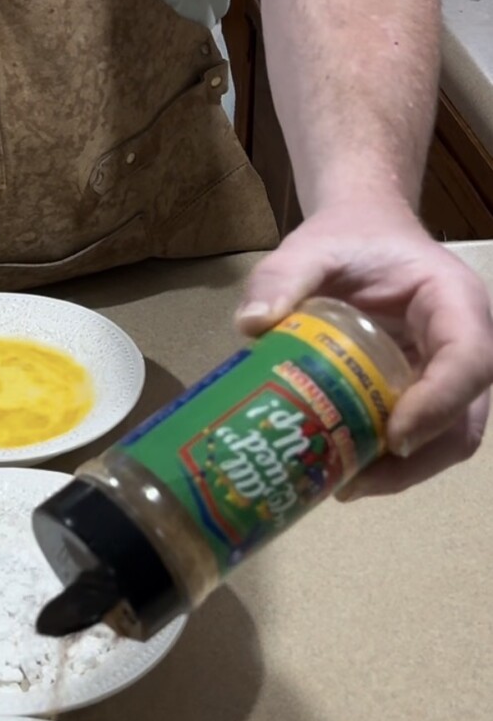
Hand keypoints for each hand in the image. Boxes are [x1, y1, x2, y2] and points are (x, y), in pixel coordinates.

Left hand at [235, 203, 492, 497]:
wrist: (364, 235)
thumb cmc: (348, 239)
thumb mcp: (311, 247)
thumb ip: (282, 276)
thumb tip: (252, 325)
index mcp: (453, 301)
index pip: (469, 360)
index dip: (438, 405)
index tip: (391, 437)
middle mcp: (468, 341)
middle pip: (466, 416)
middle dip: (417, 459)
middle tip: (353, 481)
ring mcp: (451, 372)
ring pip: (450, 437)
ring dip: (403, 472)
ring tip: (341, 485)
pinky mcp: (429, 391)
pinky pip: (426, 437)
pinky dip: (391, 462)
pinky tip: (344, 470)